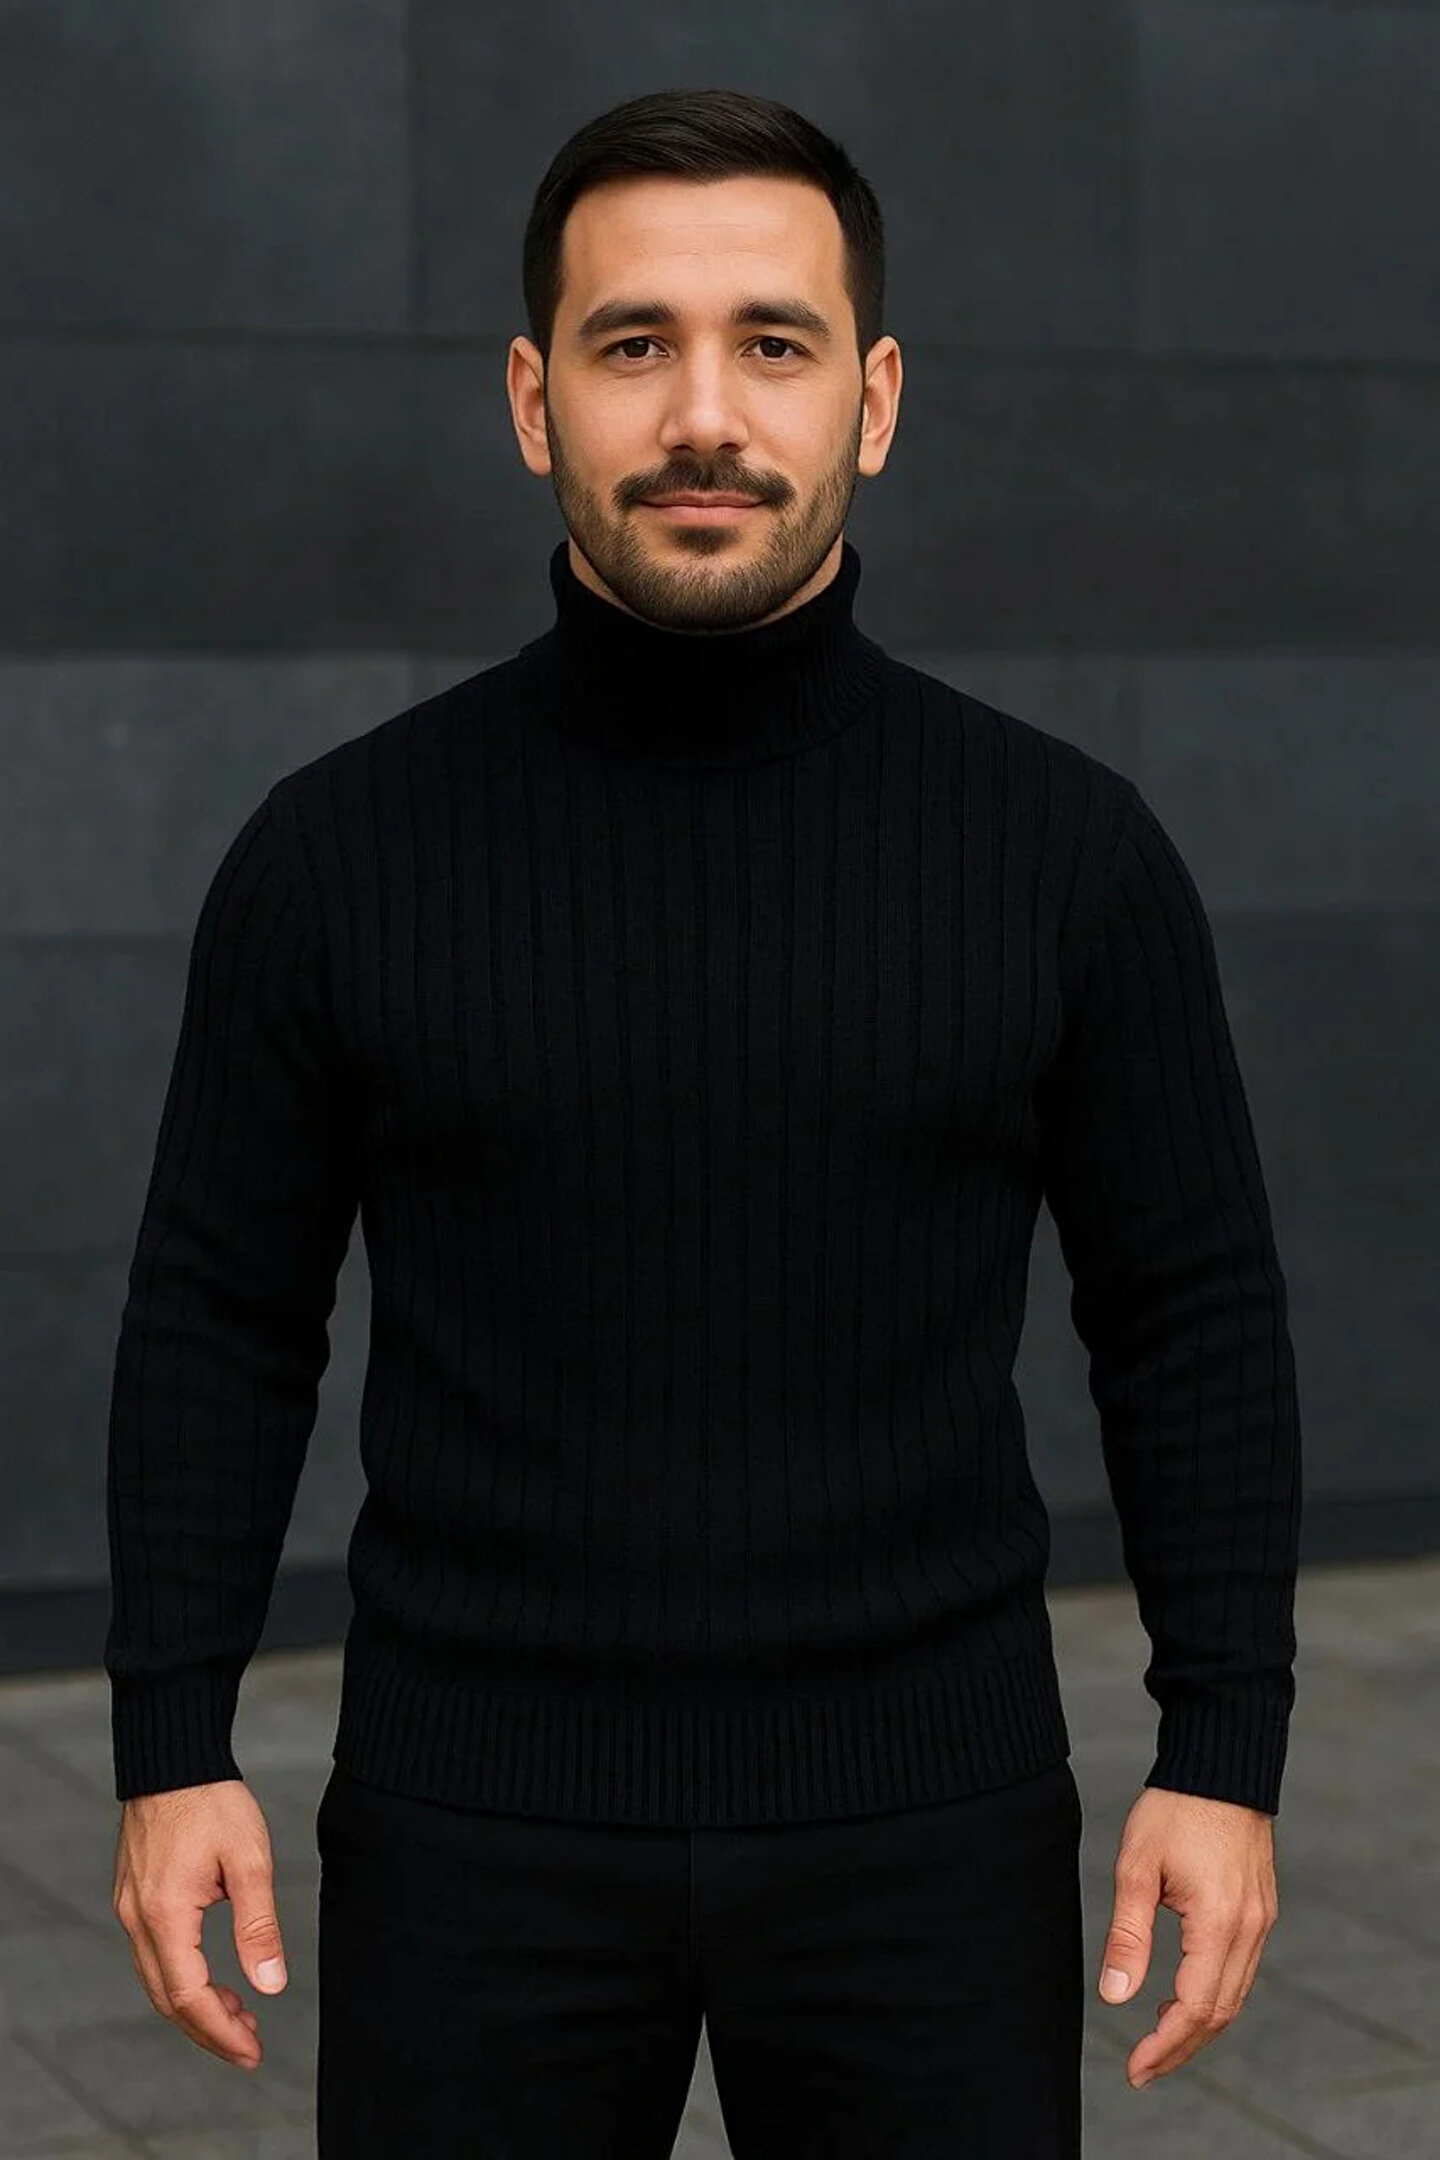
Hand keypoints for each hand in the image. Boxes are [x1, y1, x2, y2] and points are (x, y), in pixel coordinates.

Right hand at [111, 1778, 288, 2071]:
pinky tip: (212, 1977)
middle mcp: (137, 1919)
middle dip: (209, 2029)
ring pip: (157, 1980)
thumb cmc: (213, 1801)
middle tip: (250, 2044)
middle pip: (167, 1999)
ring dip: (195, 2005)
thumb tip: (271, 1985)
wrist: (174, 1758)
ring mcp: (129, 1908)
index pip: (188, 1997)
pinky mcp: (133, 1896)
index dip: (220, 2032)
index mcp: (165, 1915)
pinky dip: (181, 1977)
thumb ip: (258, 1927)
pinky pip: (152, 1955)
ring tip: (240, 2014)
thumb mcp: (249, 1861)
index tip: (253, 2052)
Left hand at [1097, 1784, 1278, 2089]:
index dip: (1165, 2046)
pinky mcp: (1261, 1909)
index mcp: (1219, 1922)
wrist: (1220, 1765)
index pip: (1195, 2008)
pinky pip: (1241, 1970)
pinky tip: (1185, 1998)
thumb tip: (1115, 1996)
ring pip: (1234, 1995)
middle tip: (1142, 2069)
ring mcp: (1262, 1920)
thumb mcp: (1137, 1868)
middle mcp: (1250, 1929)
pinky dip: (1214, 1995)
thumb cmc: (1175, 1808)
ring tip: (1158, 2042)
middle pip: (1220, 2012)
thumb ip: (1127, 1936)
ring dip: (1199, 2026)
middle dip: (1181, 2048)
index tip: (1134, 2069)